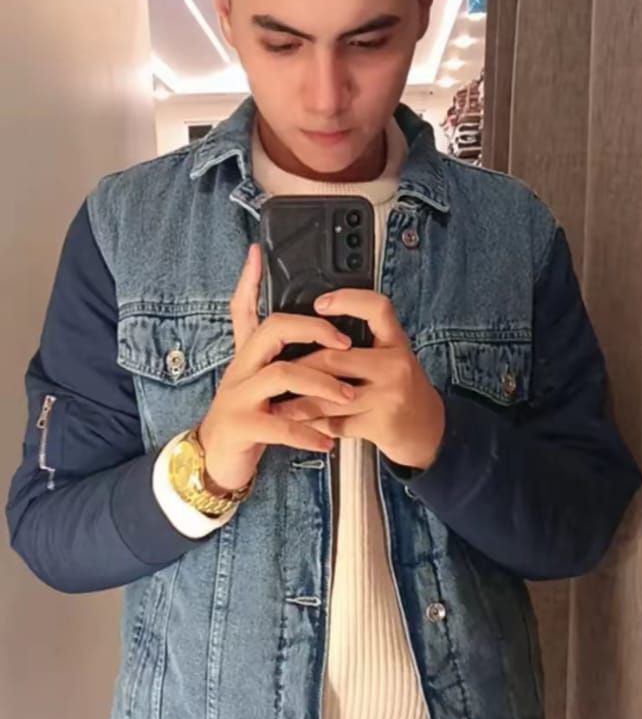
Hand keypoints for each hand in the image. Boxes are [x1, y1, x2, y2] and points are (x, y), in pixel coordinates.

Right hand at [198, 247, 357, 490]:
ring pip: (281, 375)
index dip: (253, 283)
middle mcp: (239, 370)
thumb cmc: (245, 415)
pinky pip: (280, 425)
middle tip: (347, 345)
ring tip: (348, 396)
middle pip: (272, 332)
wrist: (215, 460)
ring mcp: (238, 397)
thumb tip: (279, 320)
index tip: (265, 258)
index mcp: (246, 355)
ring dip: (321, 383)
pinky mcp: (241, 427)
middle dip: (314, 331)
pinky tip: (327, 441)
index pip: (250, 309)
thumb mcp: (251, 377)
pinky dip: (307, 433)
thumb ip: (264, 351)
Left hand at [274, 289, 445, 471]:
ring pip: (329, 396)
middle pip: (334, 359)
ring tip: (276, 405)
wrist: (428, 430)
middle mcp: (396, 365)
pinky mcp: (381, 425)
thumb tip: (312, 330)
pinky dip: (314, 425)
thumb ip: (363, 344)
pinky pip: (337, 424)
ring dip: (297, 403)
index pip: (377, 308)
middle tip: (275, 373)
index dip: (347, 300)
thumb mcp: (392, 357)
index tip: (319, 304)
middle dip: (298, 369)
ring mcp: (389, 396)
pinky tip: (300, 424)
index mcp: (395, 342)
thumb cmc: (401, 390)